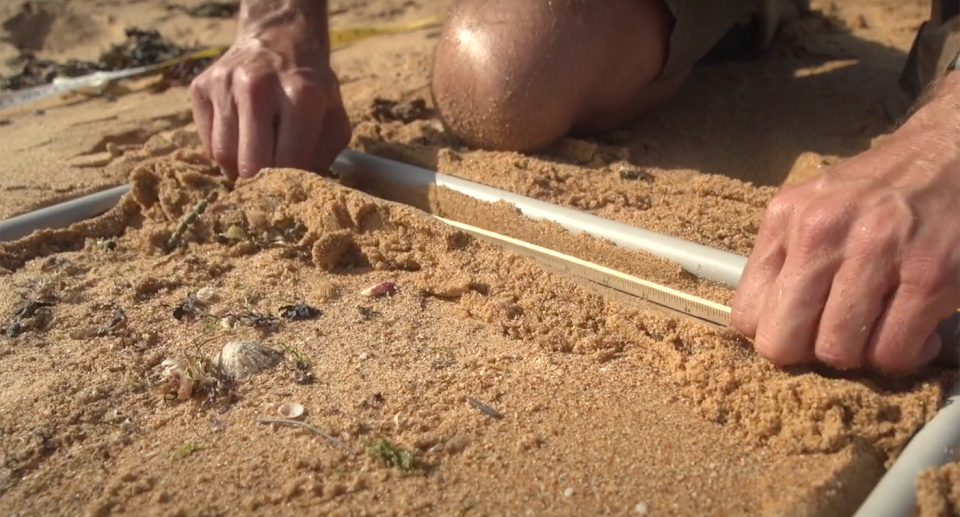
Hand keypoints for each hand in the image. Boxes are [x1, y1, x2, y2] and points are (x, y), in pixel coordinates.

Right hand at [189, 8, 349, 178]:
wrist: (278, 39)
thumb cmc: (310, 88)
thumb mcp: (333, 116)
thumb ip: (323, 155)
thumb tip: (298, 190)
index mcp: (301, 95)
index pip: (288, 162)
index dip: (289, 182)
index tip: (290, 187)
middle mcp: (258, 86)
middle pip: (250, 163)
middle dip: (261, 181)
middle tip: (270, 182)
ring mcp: (225, 84)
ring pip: (223, 155)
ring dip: (240, 168)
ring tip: (256, 157)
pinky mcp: (201, 87)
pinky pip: (207, 143)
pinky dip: (224, 152)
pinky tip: (240, 139)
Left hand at [732, 74, 959, 372]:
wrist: (953, 153)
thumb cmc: (878, 190)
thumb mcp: (814, 206)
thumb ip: (785, 257)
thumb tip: (766, 322)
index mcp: (785, 218)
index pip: (746, 315)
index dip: (773, 335)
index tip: (799, 331)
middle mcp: (822, 232)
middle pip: (782, 342)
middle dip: (808, 356)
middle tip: (836, 339)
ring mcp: (876, 252)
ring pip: (837, 352)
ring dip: (859, 355)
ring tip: (878, 329)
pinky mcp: (930, 275)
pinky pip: (893, 351)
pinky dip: (904, 355)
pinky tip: (914, 330)